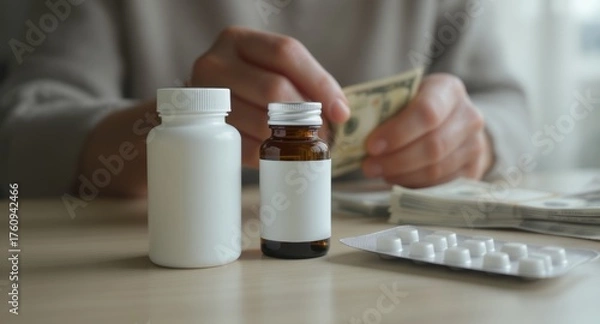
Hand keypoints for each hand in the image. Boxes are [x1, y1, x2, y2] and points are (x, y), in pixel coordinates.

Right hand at [191, 26, 349, 166]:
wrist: (204, 108)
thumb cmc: (248, 87)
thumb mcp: (270, 70)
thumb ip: (303, 82)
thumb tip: (339, 113)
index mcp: (238, 40)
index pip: (286, 53)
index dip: (318, 83)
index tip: (340, 112)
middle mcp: (216, 63)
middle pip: (273, 89)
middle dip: (306, 116)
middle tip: (323, 134)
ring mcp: (205, 99)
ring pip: (262, 122)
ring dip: (291, 140)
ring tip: (303, 145)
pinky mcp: (205, 133)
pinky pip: (246, 147)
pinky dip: (271, 153)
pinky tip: (279, 153)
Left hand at [362, 73, 493, 186]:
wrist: (454, 122)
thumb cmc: (417, 108)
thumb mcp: (404, 97)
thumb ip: (383, 107)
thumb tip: (347, 123)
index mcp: (449, 89)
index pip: (427, 112)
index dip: (397, 132)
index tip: (371, 145)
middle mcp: (469, 116)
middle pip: (433, 145)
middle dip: (396, 159)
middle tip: (368, 166)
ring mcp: (475, 145)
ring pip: (436, 169)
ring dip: (402, 174)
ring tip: (379, 172)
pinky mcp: (474, 170)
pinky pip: (441, 185)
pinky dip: (414, 185)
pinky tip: (396, 178)